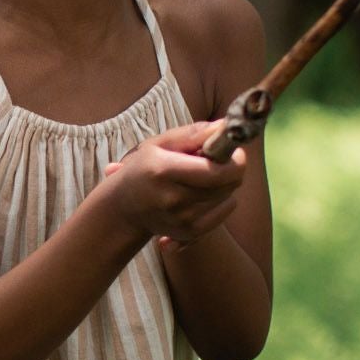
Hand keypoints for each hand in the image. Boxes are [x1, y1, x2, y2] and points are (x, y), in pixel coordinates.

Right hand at [99, 119, 248, 252]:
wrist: (124, 207)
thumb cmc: (144, 168)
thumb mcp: (159, 144)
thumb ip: (192, 134)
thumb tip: (224, 126)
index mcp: (163, 171)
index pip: (215, 171)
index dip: (235, 160)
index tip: (235, 151)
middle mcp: (173, 199)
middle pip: (226, 184)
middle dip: (232, 168)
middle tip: (220, 159)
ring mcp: (181, 219)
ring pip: (228, 197)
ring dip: (224, 184)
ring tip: (204, 177)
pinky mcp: (189, 232)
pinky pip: (224, 212)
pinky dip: (222, 200)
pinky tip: (205, 193)